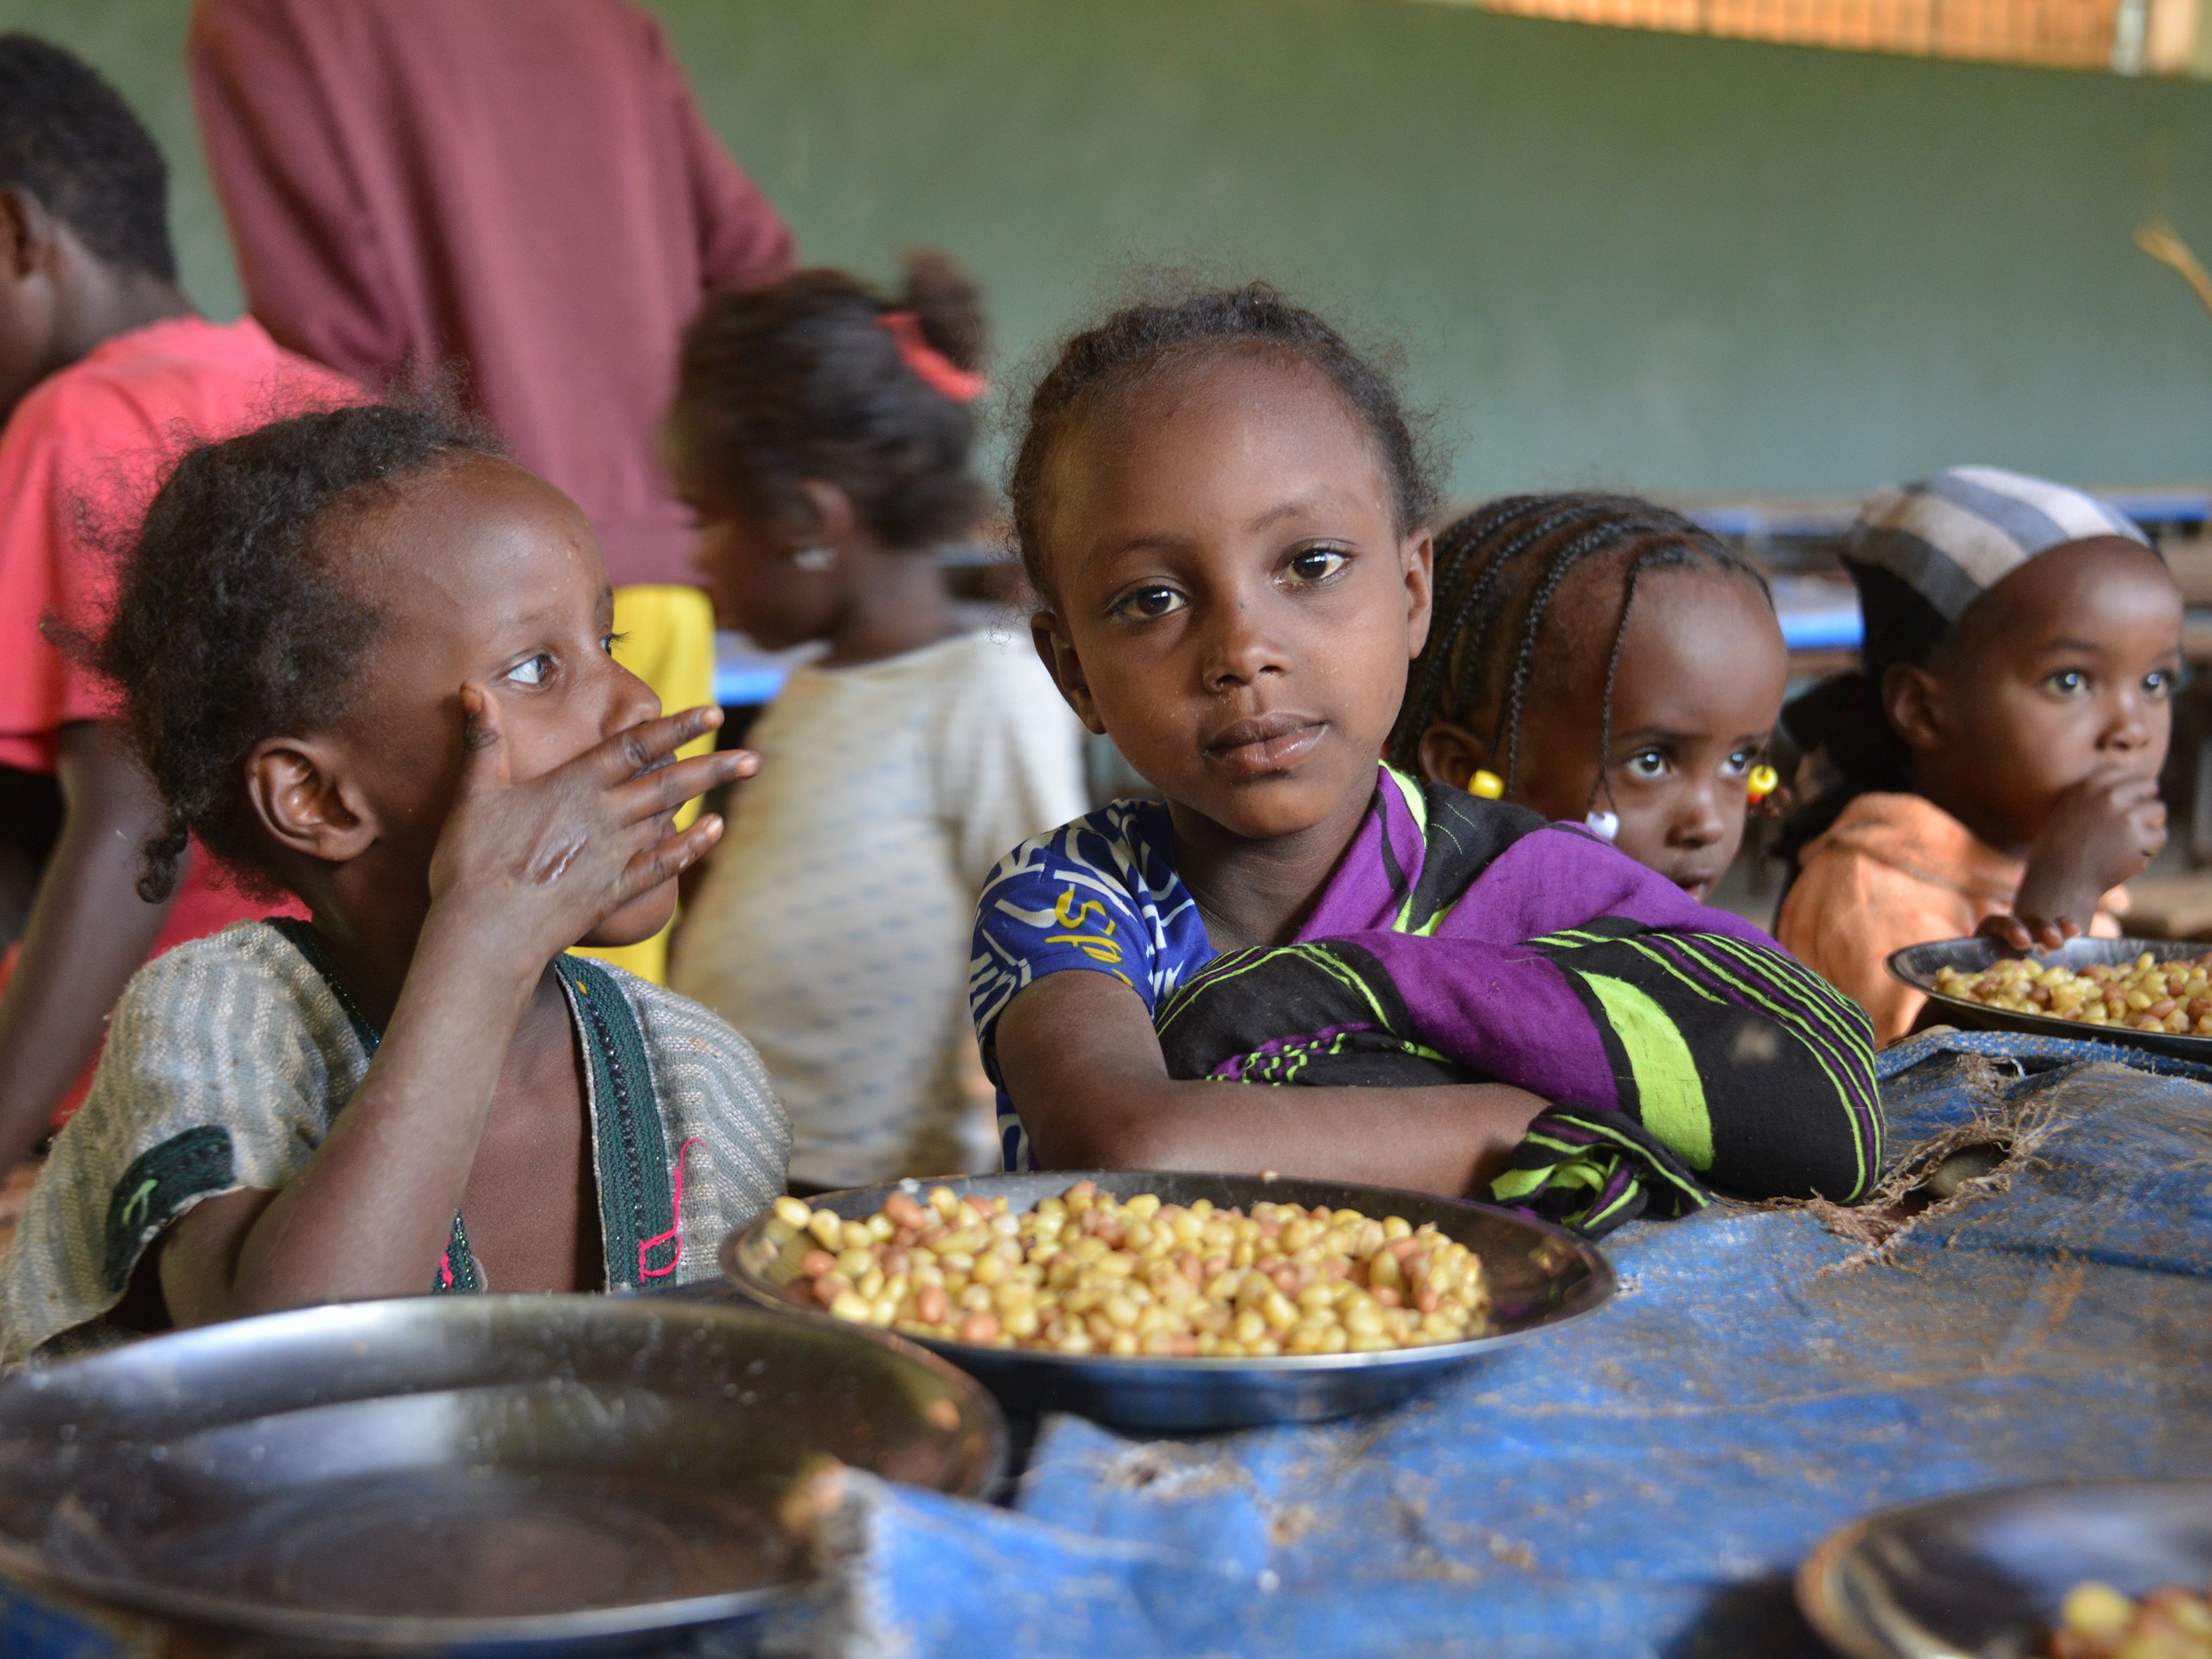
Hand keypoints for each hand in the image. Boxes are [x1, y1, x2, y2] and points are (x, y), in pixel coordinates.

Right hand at [425, 685, 754, 966]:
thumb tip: (470, 686)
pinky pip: (663, 865)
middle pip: (669, 782)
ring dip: (706, 795)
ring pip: (670, 816)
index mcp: (574, 786)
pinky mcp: (615, 891)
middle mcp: (605, 817)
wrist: (486, 934)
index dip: (676, 727)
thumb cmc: (473, 864)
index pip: (635, 746)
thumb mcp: (474, 795)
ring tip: (736, 775)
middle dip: (713, 765)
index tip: (712, 713)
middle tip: (752, 757)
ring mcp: (614, 855)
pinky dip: (692, 846)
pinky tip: (714, 831)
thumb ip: (483, 739)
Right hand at [1982, 766, 2164, 951]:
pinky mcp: (2138, 840)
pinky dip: (2151, 848)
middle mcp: (2107, 797)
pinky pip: (2161, 836)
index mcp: (2088, 786)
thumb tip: (2127, 787)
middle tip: (2136, 822)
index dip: (2132, 788)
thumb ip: (2095, 797)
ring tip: (2130, 842)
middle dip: (2145, 803)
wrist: (2057, 881)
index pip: (2126, 773)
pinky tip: (2130, 856)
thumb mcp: (2069, 811)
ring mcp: (2125, 817)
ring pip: (2159, 810)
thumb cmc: (2059, 850)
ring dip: (2151, 825)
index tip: (2129, 802)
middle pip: (2148, 786)